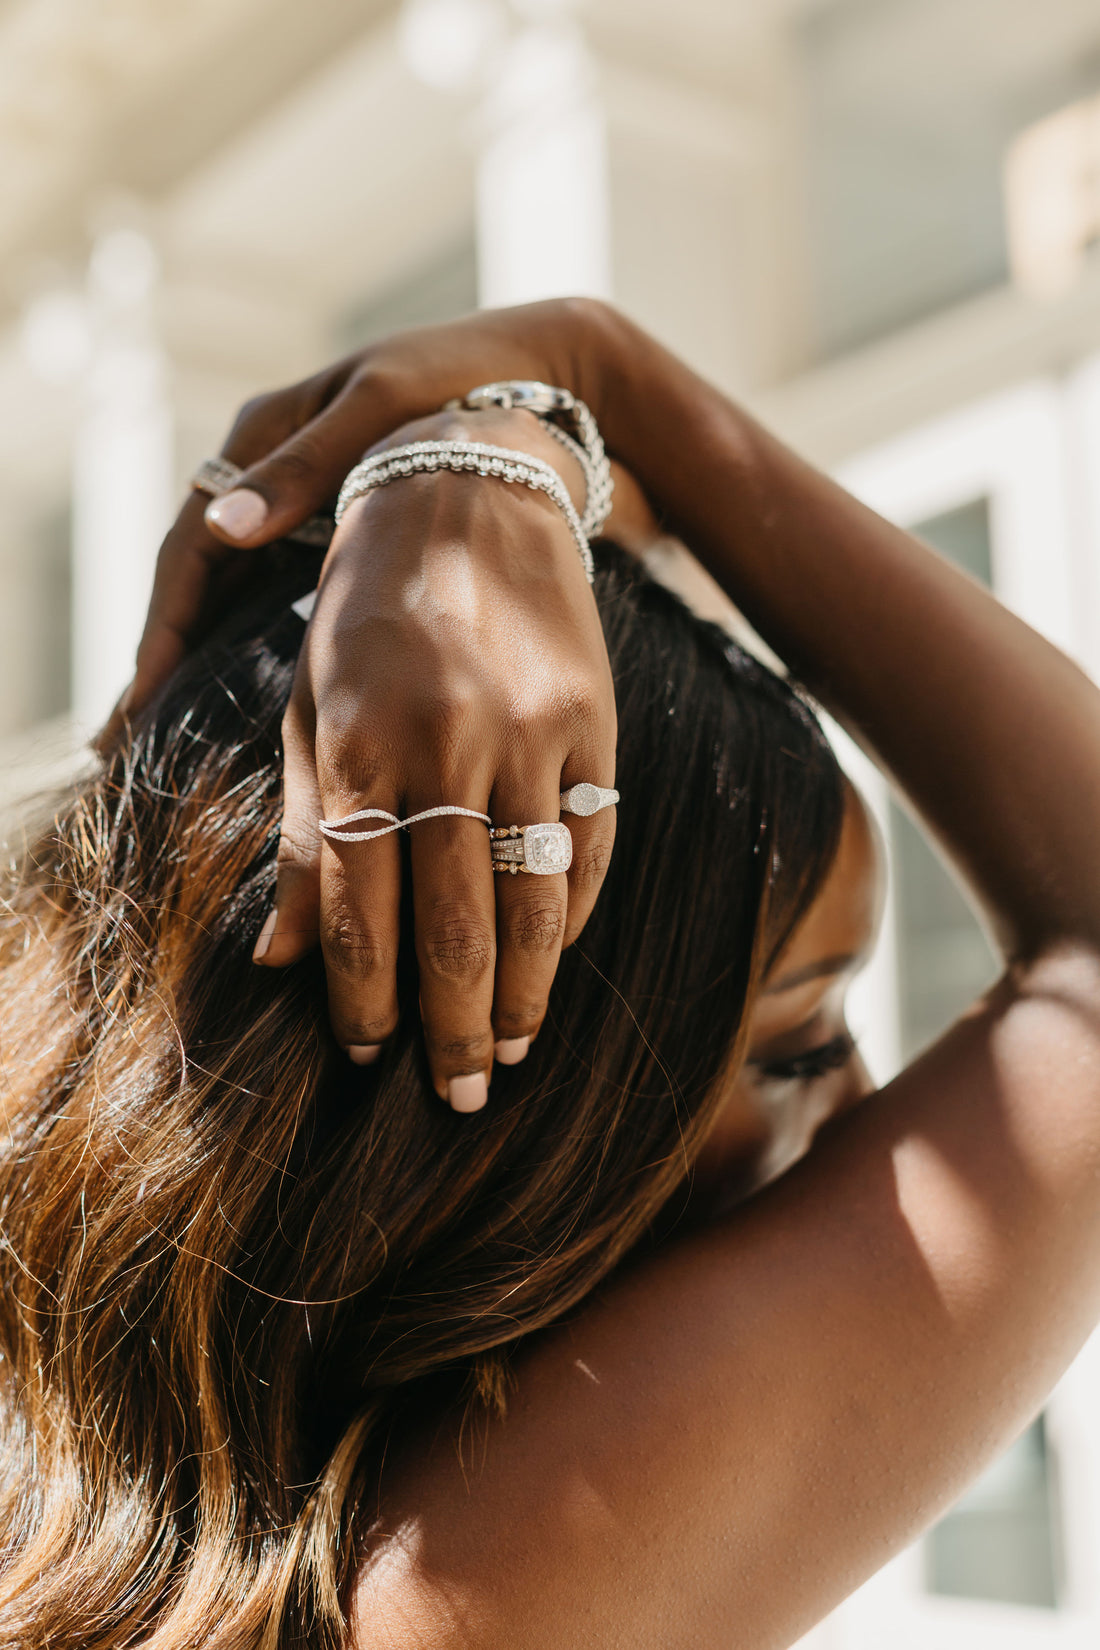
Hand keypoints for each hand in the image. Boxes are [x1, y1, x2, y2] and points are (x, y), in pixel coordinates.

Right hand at [103, 299, 611, 742]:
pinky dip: (266, 651)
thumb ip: (306, 464)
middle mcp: (272, 473)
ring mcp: (308, 506)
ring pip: (238, 596)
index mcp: (264, 434)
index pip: (191, 545)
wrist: (546, 381)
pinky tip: (261, 706)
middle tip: (131, 740)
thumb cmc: (464, 379)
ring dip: (207, 663)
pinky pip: (287, 598)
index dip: (164, 626)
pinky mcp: (349, 535)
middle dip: (167, 659)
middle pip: (201, 580)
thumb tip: (223, 526)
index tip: (144, 700)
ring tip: (174, 738)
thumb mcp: (380, 406)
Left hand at [265, 408, 616, 1107]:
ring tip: (511, 1053)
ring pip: (536, 900)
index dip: (362, 996)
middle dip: (454, 1029)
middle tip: (456, 1096)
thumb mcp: (307, 705)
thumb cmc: (367, 608)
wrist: (470, 490)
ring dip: (525, 995)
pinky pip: (594, 843)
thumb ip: (302, 833)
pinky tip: (553, 961)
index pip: (362, 908)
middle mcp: (450, 741)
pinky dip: (574, 916)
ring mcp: (533, 731)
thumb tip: (280, 960)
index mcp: (359, 740)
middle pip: (457, 926)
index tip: (368, 1053)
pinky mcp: (596, 719)